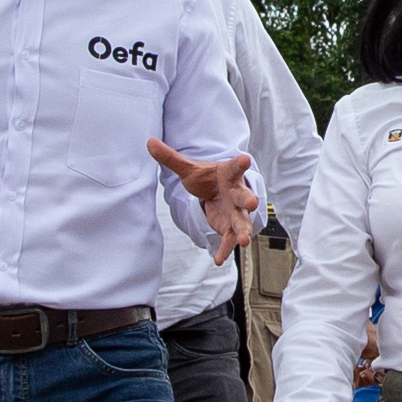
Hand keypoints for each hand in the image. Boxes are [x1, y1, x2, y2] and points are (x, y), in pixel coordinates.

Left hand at [158, 142, 263, 260]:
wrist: (216, 191)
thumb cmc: (207, 178)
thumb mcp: (188, 168)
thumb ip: (170, 158)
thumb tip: (149, 142)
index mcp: (229, 174)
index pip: (236, 167)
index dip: (240, 163)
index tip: (245, 159)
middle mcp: (237, 193)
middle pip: (244, 197)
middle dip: (248, 200)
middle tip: (252, 203)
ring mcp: (236, 211)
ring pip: (242, 221)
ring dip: (243, 230)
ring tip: (243, 240)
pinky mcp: (230, 227)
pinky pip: (229, 239)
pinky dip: (224, 249)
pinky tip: (218, 259)